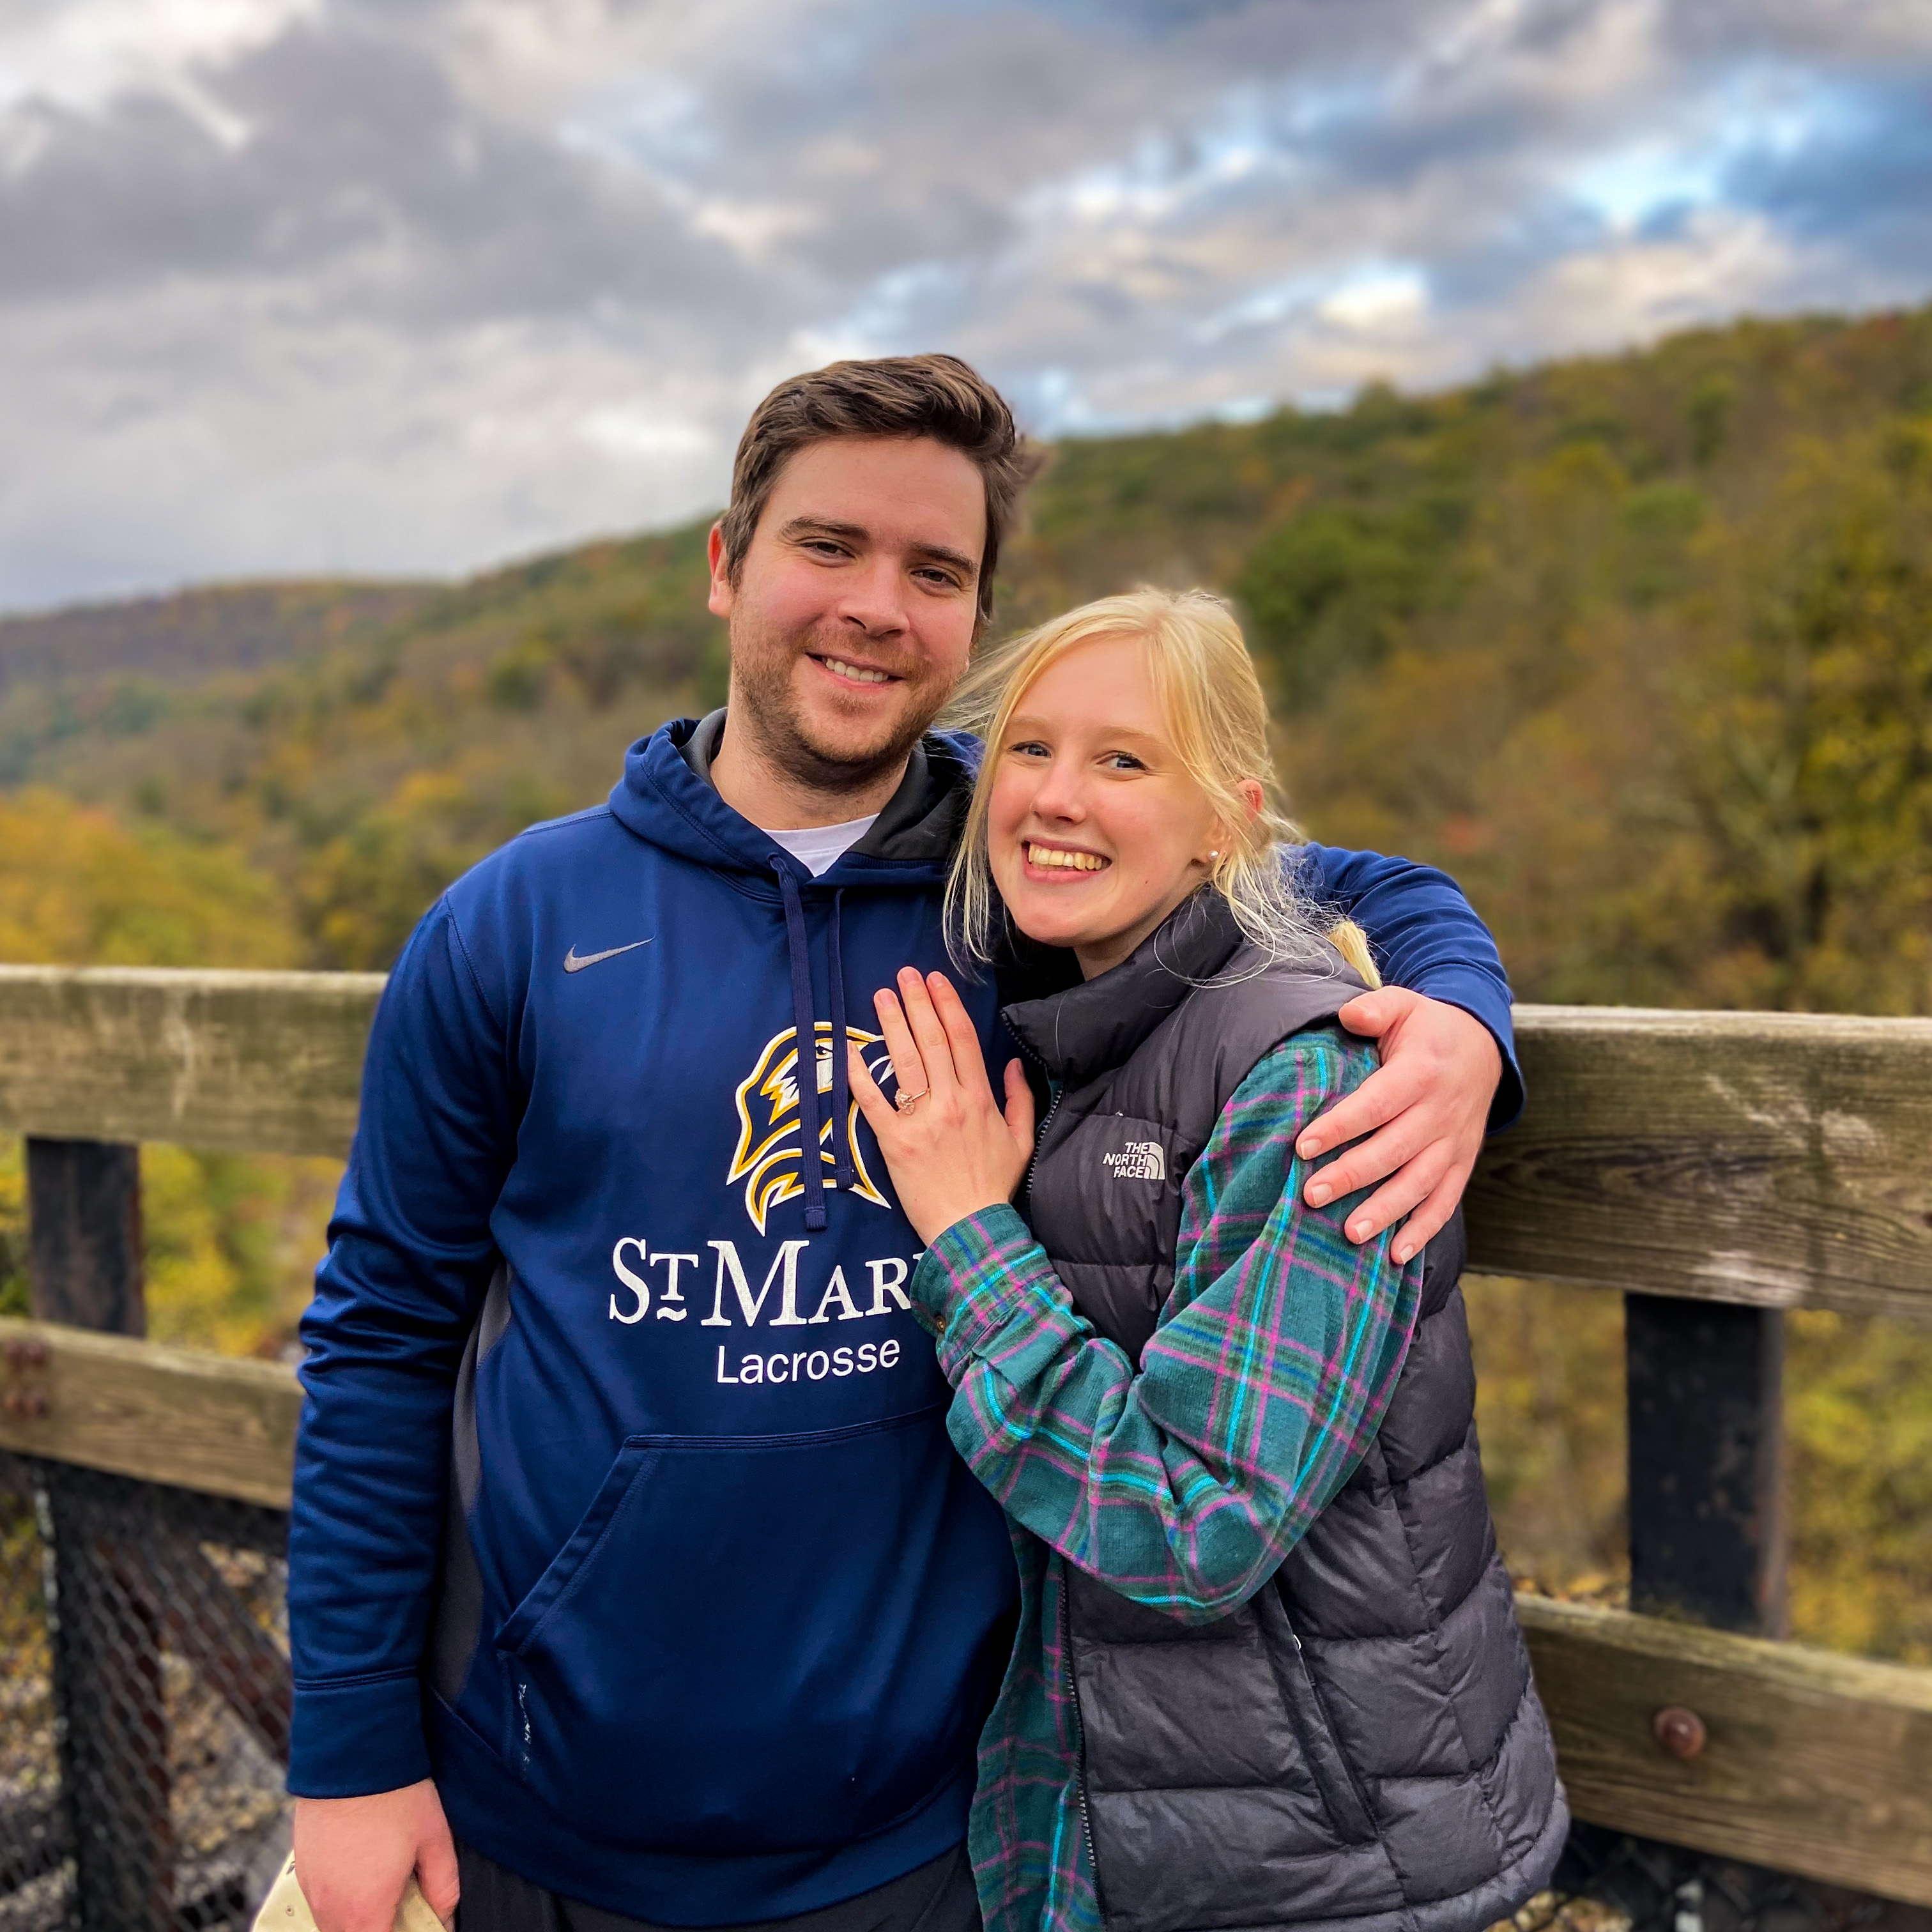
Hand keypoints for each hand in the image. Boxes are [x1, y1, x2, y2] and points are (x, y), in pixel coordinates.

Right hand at [293, 1780, 457, 1931]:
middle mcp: (331, 1908)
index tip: (413, 1922)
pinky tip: (361, 1867)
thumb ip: (443, 1886)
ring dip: (357, 1916)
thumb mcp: (434, 1839)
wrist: (353, 1753)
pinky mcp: (301, 1867)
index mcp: (365, 1911)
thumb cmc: (396, 1795)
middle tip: (402, 1902)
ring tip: (384, 1883)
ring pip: (333, 1924)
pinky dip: (340, 1896)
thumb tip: (445, 1916)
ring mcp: (311, 1888)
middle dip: (377, 1927)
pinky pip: (320, 1899)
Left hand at [848, 967, 1035, 1246]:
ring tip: (881, 997)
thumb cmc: (995, 1186)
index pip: (962, 1040)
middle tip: (904, 975)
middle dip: (917, 1003)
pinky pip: (874, 1102)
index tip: (935, 980)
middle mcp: (950, 1103)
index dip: (947, 1005)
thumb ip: (1021, 1098)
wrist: (971, 1229)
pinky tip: (853, 1050)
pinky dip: (862, 1075)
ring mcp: (920, 1121)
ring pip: (904, 1062)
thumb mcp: (1022, 1140)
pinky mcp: (894, 1142)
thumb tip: (1014, 1062)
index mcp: (980, 1099)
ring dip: (891, 1025)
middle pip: (931, 1041)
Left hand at [1295, 989, 1501, 1264]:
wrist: (1485, 1046)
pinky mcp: (1463, 1163)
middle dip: (1352, 1176)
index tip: (1303, 1146)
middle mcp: (1440, 1112)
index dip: (1340, 1126)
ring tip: (1350, 1233)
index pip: (1376, 1104)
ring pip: (1419, 1183)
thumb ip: (1375, 1008)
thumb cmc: (1427, 1028)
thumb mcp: (1405, 1004)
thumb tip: (1348, 1016)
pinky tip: (1397, 1255)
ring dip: (1386, 1211)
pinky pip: (1446, 1201)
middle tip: (1312, 1195)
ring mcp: (1454, 1142)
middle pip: (1393, 1150)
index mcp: (1421, 1072)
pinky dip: (1424, 1230)